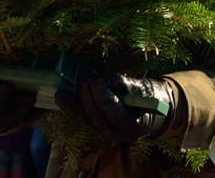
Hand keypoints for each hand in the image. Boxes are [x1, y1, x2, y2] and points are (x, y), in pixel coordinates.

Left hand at [55, 74, 173, 144]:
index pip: (114, 114)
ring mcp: (106, 132)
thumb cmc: (152, 99)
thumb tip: (114, 81)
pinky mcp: (98, 127)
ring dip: (72, 107)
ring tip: (61, 93)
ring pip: (86, 122)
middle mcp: (118, 133)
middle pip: (97, 118)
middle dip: (87, 99)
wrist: (153, 112)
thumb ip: (131, 87)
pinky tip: (62, 98)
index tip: (97, 81)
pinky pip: (82, 120)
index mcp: (133, 125)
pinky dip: (71, 109)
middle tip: (84, 80)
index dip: (103, 98)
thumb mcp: (146, 91)